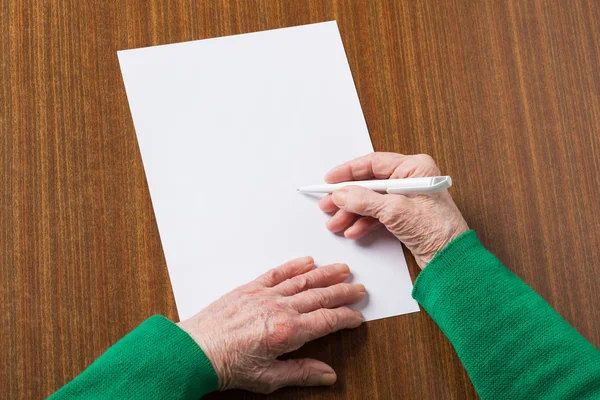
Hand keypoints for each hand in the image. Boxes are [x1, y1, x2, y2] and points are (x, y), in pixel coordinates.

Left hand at [178, 257, 364, 393]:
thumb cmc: (227, 365)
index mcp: (286, 332)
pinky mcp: (250, 288)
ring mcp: (264, 295)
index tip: (357, 316)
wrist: (195, 350)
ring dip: (325, 274)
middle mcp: (279, 308)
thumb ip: (301, 373)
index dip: (346, 317)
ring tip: (342, 269)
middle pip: (320, 296)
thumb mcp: (268, 379)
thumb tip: (328, 375)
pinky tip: (307, 261)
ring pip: (303, 280)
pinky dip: (293, 266)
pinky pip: (277, 273)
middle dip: (343, 292)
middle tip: (359, 289)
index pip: (327, 320)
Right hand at [319, 152, 467, 268]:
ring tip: (336, 223)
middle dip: (347, 197)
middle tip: (328, 204)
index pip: (374, 163)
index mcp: (414, 168)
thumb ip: (364, 200)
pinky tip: (353, 230)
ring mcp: (408, 198)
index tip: (330, 180)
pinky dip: (364, 222)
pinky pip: (378, 214)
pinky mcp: (406, 216)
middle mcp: (411, 179)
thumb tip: (341, 194)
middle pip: (369, 184)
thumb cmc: (438, 230)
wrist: (452, 259)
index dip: (348, 171)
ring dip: (352, 212)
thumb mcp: (394, 211)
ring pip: (371, 201)